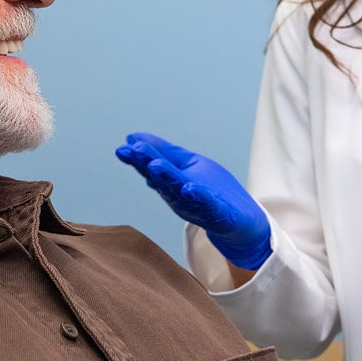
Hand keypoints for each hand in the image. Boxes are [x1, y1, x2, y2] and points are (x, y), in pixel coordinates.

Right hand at [115, 132, 271, 270]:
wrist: (239, 222)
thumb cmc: (211, 191)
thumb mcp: (185, 166)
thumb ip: (162, 153)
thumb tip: (133, 138)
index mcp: (172, 181)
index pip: (152, 166)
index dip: (137, 158)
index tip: (122, 148)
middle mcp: (180, 193)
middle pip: (161, 178)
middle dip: (147, 165)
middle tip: (134, 152)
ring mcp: (198, 204)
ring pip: (179, 191)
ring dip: (167, 179)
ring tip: (156, 166)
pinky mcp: (218, 213)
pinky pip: (207, 204)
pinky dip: (198, 196)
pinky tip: (190, 187)